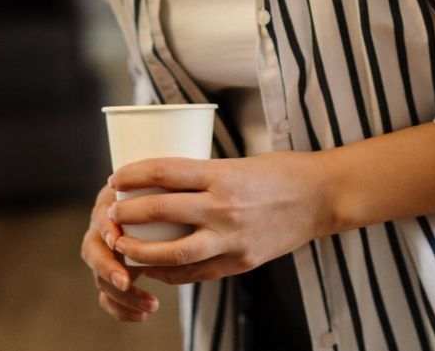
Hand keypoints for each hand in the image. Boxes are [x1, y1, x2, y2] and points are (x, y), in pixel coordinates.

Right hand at [81, 178, 161, 323]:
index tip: (118, 239)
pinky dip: (121, 309)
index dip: (106, 227)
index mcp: (111, 204)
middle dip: (106, 268)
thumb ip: (175, 190)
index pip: (101, 215)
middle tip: (125, 281)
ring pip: (99, 278)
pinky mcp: (111, 275)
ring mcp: (105, 254)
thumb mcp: (170, 188)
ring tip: (151, 305)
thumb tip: (193, 197)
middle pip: (92, 250)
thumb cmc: (170, 194)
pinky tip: (142, 316)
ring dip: (121, 295)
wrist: (169, 212)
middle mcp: (103, 230)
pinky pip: (107, 296)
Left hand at [107, 152, 334, 285]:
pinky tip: (154, 268)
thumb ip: (204, 175)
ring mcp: (232, 238)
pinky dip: (170, 271)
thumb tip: (162, 182)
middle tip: (112, 212)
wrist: (323, 197)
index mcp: (222, 174)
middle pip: (161, 211)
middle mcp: (224, 207)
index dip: (133, 175)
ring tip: (123, 246)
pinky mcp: (241, 262)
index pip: (164, 171)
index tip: (115, 177)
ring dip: (141, 251)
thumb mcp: (239, 162)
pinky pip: (196, 272)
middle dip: (129, 213)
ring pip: (174, 251)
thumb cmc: (281, 171)